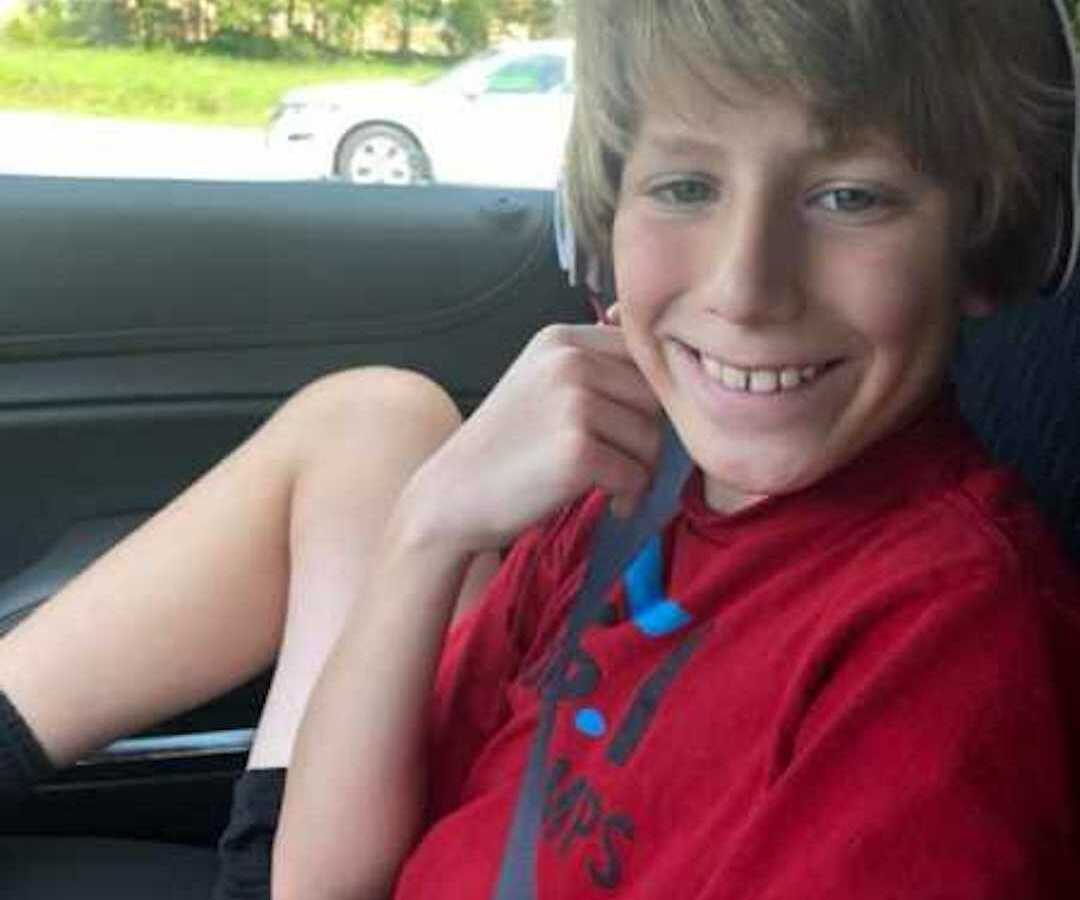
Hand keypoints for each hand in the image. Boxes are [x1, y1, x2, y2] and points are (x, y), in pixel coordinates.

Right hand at [401, 324, 662, 552]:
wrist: (453, 494)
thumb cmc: (504, 447)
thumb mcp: (540, 382)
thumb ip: (593, 367)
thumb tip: (667, 357)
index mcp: (561, 340)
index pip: (641, 356)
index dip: (645, 399)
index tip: (623, 429)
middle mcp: (568, 362)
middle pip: (653, 397)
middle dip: (645, 437)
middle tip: (620, 464)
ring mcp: (573, 405)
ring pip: (650, 438)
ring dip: (640, 470)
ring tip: (610, 485)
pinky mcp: (577, 451)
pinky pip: (637, 474)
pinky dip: (630, 497)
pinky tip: (610, 503)